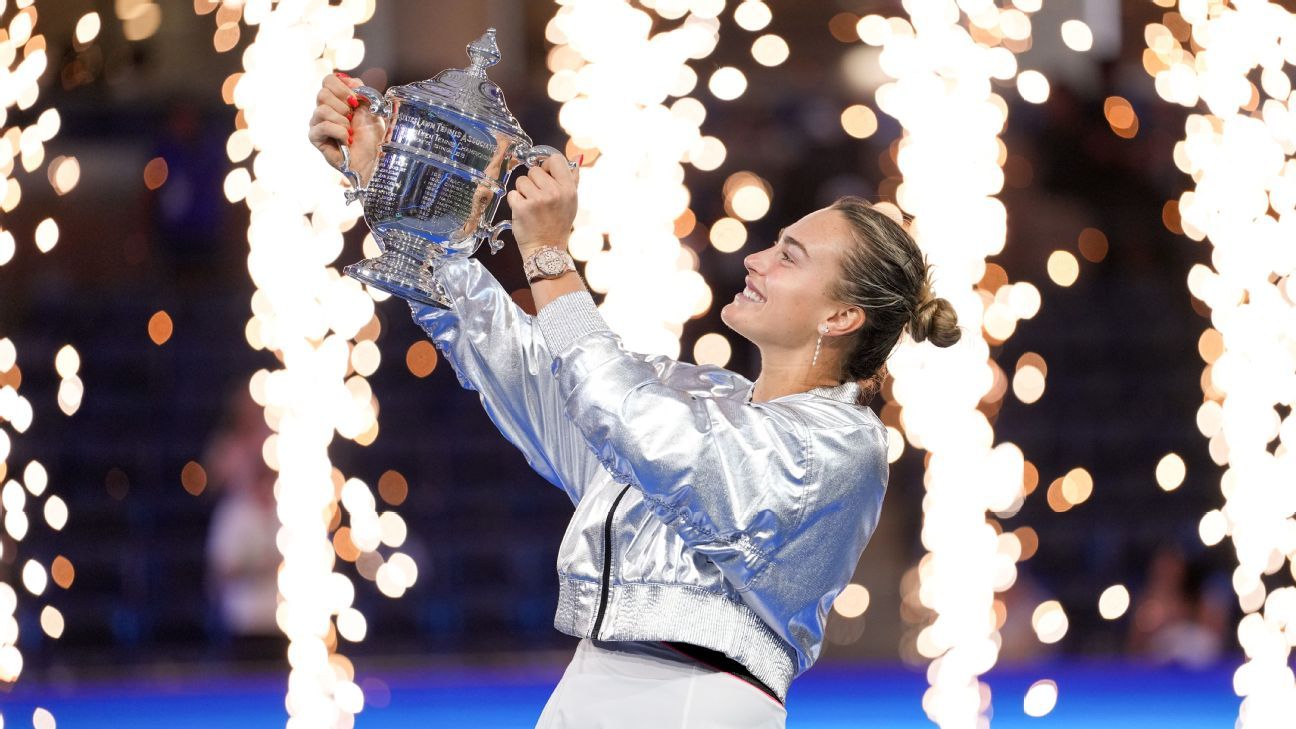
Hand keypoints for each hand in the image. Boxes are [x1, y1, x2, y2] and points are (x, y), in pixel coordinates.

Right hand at [308, 72, 384, 186]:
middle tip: (353, 119)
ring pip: (322, 109)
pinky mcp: (315, 137)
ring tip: (350, 132)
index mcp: (336, 99)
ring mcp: (317, 123)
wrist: (374, 159)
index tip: (356, 101)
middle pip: (322, 93)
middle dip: (344, 106)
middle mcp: (323, 109)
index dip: (343, 88)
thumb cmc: (373, 136)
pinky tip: (346, 140)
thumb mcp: (371, 107)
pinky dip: (339, 132)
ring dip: (343, 121)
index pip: (328, 80)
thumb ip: (360, 89)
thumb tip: (347, 80)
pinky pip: (323, 126)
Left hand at [506, 153, 579, 257]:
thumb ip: (572, 179)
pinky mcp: (522, 208)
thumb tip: (576, 158)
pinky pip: (512, 194)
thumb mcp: (571, 202)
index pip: (555, 159)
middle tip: (538, 199)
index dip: (547, 166)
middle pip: (534, 170)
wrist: (547, 250)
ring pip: (521, 181)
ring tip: (531, 206)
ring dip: (523, 192)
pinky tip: (524, 212)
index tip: (545, 177)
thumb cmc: (558, 225)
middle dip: (533, 182)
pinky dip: (515, 202)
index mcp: (568, 189)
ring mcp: (537, 200)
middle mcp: (554, 192)